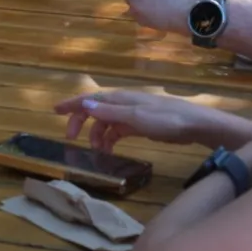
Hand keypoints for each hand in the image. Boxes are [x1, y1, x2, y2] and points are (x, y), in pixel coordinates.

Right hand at [56, 90, 246, 152]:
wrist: (196, 125)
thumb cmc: (167, 119)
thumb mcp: (136, 117)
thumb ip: (110, 113)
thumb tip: (84, 104)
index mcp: (121, 99)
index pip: (90, 99)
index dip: (72, 104)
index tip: (55, 110)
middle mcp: (124, 104)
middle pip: (95, 111)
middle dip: (80, 123)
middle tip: (70, 139)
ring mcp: (132, 115)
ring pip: (106, 123)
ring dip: (97, 136)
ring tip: (96, 152)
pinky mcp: (141, 125)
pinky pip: (118, 131)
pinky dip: (110, 140)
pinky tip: (110, 151)